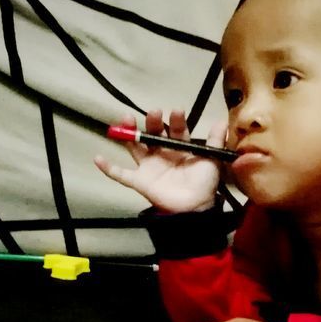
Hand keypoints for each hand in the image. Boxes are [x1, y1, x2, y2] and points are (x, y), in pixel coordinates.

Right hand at [95, 109, 226, 214]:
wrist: (196, 209)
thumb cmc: (204, 184)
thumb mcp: (212, 161)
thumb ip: (215, 142)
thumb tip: (223, 121)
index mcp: (179, 147)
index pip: (176, 129)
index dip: (176, 120)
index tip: (177, 112)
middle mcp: (162, 152)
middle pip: (153, 133)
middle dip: (153, 122)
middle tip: (154, 113)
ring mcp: (148, 166)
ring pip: (135, 146)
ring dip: (130, 133)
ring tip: (127, 118)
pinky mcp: (139, 181)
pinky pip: (121, 174)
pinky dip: (108, 168)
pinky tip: (97, 158)